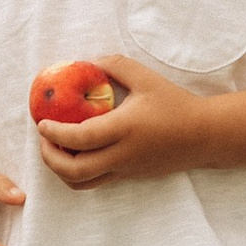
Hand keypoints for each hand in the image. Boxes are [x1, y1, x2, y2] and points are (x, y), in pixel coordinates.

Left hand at [32, 53, 213, 191]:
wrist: (204, 136)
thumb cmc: (175, 104)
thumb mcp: (146, 78)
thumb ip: (116, 65)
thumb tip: (89, 61)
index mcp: (124, 129)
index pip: (80, 138)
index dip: (55, 133)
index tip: (41, 122)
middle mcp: (122, 155)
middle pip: (75, 170)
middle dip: (50, 158)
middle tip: (44, 139)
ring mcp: (126, 170)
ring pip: (82, 183)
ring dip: (61, 170)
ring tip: (56, 148)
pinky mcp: (130, 177)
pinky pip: (96, 182)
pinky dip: (78, 173)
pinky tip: (77, 153)